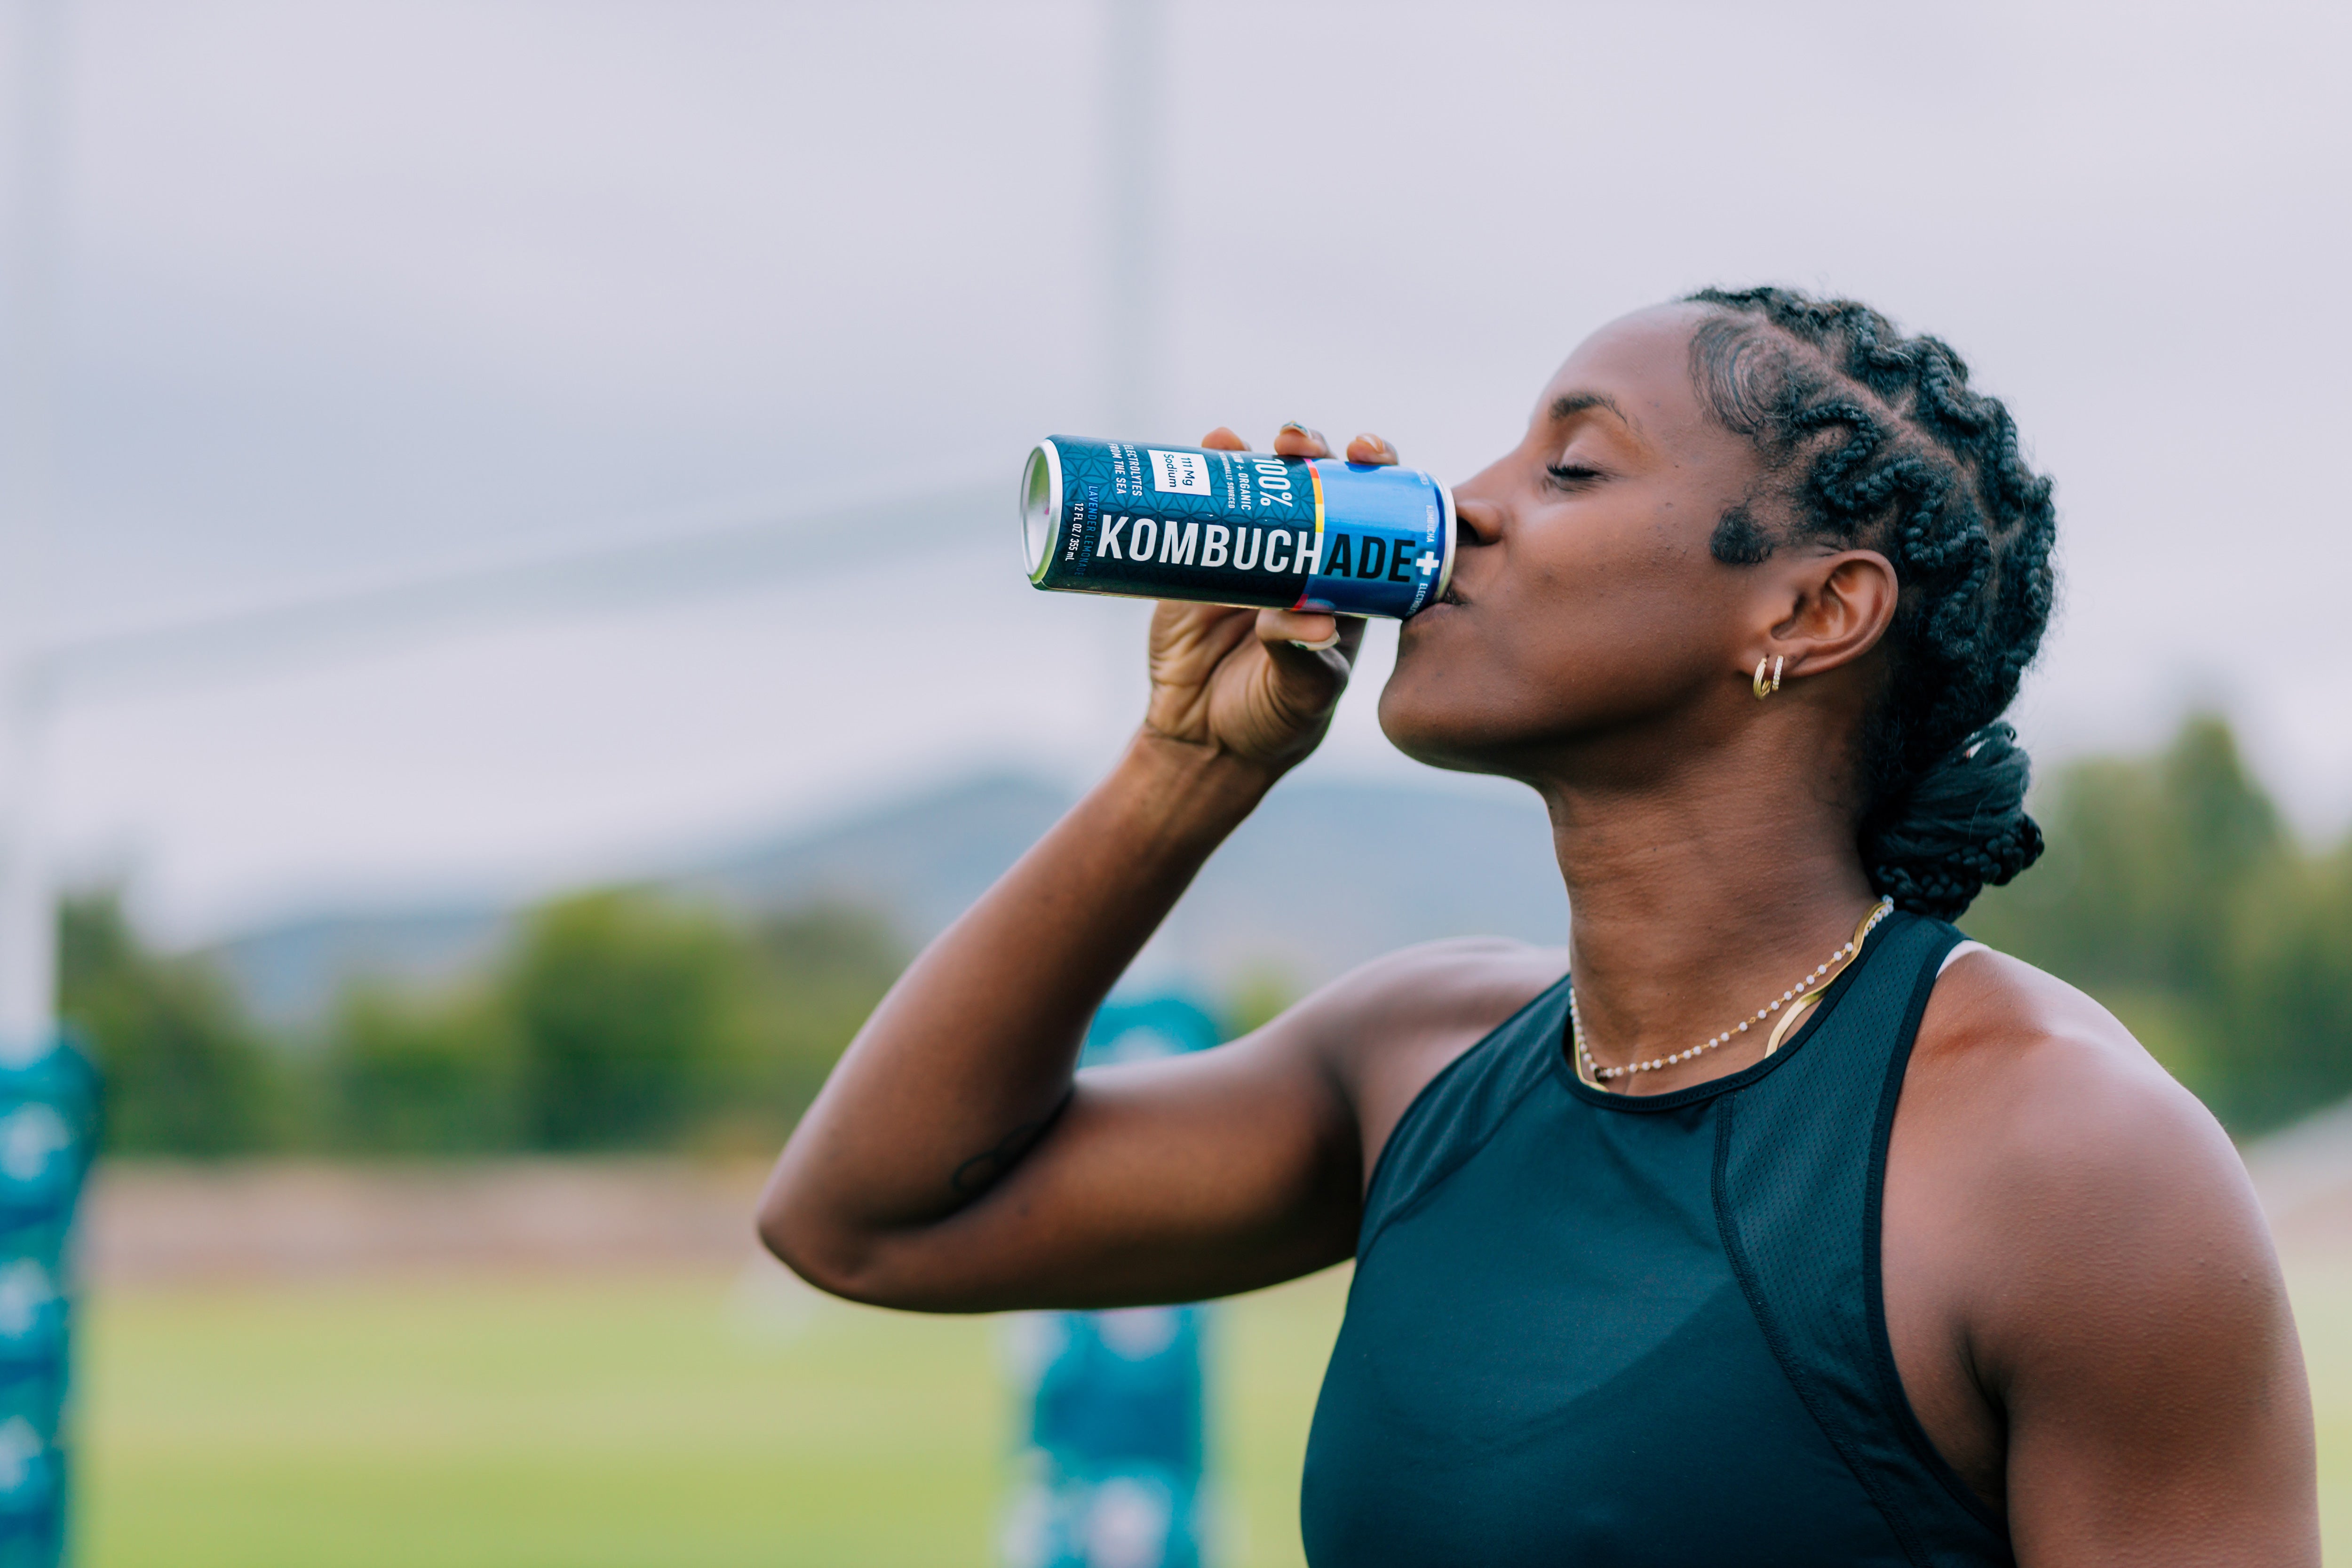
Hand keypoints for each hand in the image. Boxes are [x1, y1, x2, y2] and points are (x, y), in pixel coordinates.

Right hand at [1139, 424, 1391, 776]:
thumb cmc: (1276, 719)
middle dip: (1314, 452)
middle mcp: (1305, 557)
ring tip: (1237, 443)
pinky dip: (1206, 474)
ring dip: (1256, 454)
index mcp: (1349, 582)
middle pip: (1318, 486)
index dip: (1377, 476)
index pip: (1373, 515)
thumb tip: (1313, 622)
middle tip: (1297, 443)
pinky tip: (1208, 448)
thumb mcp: (1302, 695)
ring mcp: (1252, 554)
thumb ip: (1306, 659)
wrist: (1205, 740)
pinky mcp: (1203, 563)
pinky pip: (1206, 511)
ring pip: (1262, 489)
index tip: (1369, 454)